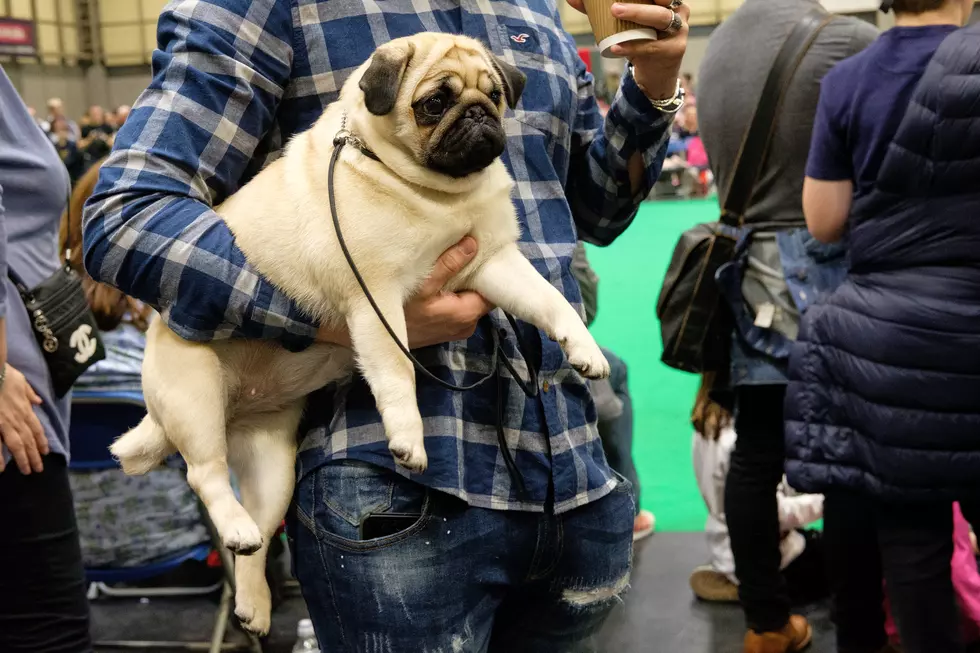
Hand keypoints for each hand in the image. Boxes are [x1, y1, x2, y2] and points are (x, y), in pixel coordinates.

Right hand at [0, 365, 47, 474]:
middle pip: (29, 440)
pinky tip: (2, 469)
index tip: (45, 452)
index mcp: (25, 408)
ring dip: (23, 459)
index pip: (37, 429)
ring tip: (26, 471)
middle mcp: (18, 418)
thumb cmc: (3, 373)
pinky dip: (0, 457)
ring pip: (17, 445)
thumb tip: (38, 401)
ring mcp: (5, 423)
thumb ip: (29, 393)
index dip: (42, 441)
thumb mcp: (21, 381)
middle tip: (38, 469)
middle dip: (35, 456)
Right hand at [316, 237, 492, 348]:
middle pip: (482, 294)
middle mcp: (466, 325)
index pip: (494, 291)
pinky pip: (458, 306)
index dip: (492, 271)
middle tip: (469, 251)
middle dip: (477, 275)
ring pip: (469, 299)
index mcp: (466, 313)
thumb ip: (449, 263)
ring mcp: (455, 328)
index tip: (487, 251)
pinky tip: (442, 280)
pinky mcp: (445, 328)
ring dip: (463, 284)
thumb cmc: (397, 310)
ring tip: (453, 263)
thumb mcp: (422, 283)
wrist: (375, 336)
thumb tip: (472, 244)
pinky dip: (453, 293)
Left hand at [566, 0, 688, 100]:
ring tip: (614, 13)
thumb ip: (600, 11)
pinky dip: (633, 46)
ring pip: (660, 18)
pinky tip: (616, 47)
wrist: (655, 74)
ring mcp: (679, 30)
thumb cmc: (641, 41)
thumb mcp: (626, 25)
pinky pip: (652, 46)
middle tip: (614, 4)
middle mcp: (678, 11)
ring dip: (637, 14)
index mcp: (667, 1)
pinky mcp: (674, 50)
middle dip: (639, 0)